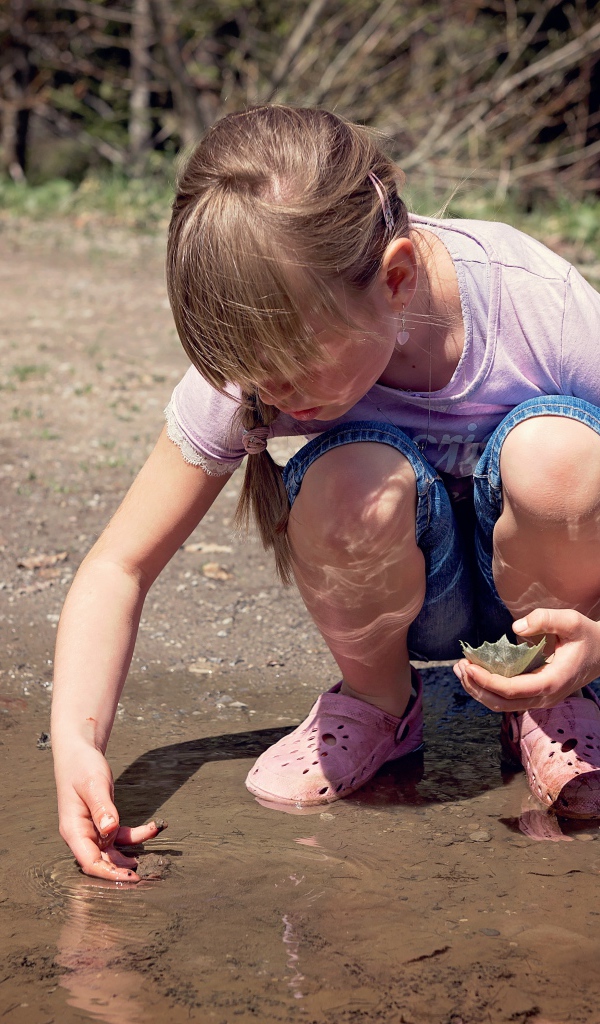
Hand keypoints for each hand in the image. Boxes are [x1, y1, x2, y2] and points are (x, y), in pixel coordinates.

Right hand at [55, 742, 165, 881]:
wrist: (79, 753)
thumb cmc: (82, 766)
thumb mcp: (93, 784)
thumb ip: (102, 807)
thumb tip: (110, 829)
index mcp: (74, 829)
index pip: (90, 861)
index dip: (109, 873)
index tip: (131, 877)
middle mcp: (81, 834)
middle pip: (101, 862)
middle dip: (121, 871)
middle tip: (146, 877)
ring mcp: (92, 830)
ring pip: (112, 852)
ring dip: (130, 855)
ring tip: (151, 860)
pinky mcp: (102, 823)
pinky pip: (120, 835)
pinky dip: (136, 835)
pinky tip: (153, 828)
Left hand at [453, 608, 599, 711]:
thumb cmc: (587, 636)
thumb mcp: (571, 621)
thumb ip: (545, 619)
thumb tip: (515, 629)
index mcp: (552, 682)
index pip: (511, 690)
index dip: (486, 681)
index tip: (468, 665)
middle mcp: (545, 697)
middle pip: (501, 703)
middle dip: (475, 687)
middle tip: (459, 666)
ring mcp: (540, 699)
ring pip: (502, 705)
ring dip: (478, 690)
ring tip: (461, 669)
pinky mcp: (536, 695)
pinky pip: (507, 699)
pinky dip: (488, 689)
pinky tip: (476, 672)